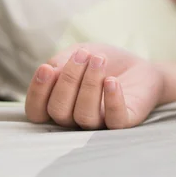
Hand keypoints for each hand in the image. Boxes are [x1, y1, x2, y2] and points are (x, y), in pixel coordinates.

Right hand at [25, 43, 162, 129]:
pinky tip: (112, 81)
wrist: (139, 65)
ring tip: (99, 59)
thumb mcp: (78, 53)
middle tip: (84, 54)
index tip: (47, 68)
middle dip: (68, 79)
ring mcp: (100, 123)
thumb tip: (51, 73)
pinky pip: (115, 120)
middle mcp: (75, 119)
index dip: (37, 93)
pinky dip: (112, 100)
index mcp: (59, 106)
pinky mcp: (124, 121)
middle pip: (59, 111)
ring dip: (89, 84)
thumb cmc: (103, 61)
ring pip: (84, 115)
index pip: (36, 112)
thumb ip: (60, 62)